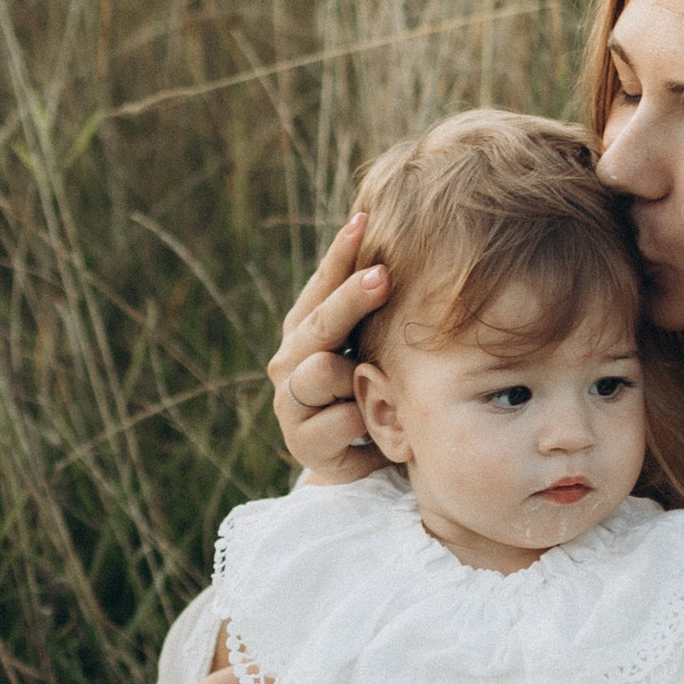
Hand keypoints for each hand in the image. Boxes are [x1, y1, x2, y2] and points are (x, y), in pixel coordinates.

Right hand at [269, 214, 391, 480]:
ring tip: (378, 382)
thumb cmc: (365, 392)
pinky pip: (340, 422)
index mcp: (304, 329)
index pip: (320, 285)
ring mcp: (290, 404)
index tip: (364, 221)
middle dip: (350, 299)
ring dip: (356, 375)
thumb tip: (394, 236)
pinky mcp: (303, 445)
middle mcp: (288, 362)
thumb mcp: (368, 348)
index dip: (340, 255)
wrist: (355, 462)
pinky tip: (386, 429)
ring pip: (323, 372)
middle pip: (319, 325)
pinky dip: (365, 424)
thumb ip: (372, 306)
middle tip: (382, 275)